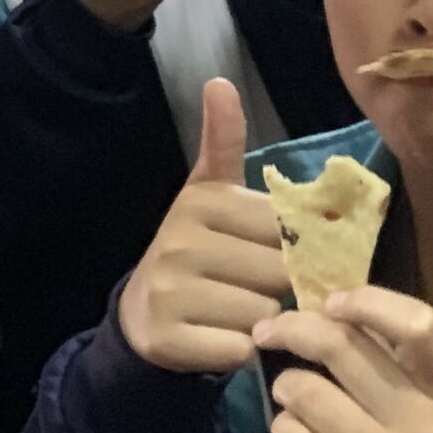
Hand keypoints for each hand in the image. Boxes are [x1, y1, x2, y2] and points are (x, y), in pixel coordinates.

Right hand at [119, 80, 289, 373]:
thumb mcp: (209, 192)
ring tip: (230, 312)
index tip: (268, 254)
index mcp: (201, 201)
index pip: (285, 229)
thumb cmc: (196, 249)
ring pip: (263, 313)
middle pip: (278, 272)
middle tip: (247, 286)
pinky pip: (239, 349)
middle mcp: (181, 241)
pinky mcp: (168, 339)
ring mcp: (171, 292)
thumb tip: (219, 81)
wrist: (143, 315)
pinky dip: (238, 351)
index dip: (289, 249)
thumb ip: (225, 142)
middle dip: (275, 287)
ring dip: (258, 321)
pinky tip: (217, 339)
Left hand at [253, 287, 432, 432]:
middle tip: (270, 329)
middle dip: (294, 328)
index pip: (422, 327)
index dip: (370, 300)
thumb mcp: (430, 409)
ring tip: (292, 395)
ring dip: (286, 386)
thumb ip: (391, 361)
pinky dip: (283, 430)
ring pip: (307, 394)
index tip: (332, 302)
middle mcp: (425, 429)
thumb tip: (324, 306)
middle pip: (344, 349)